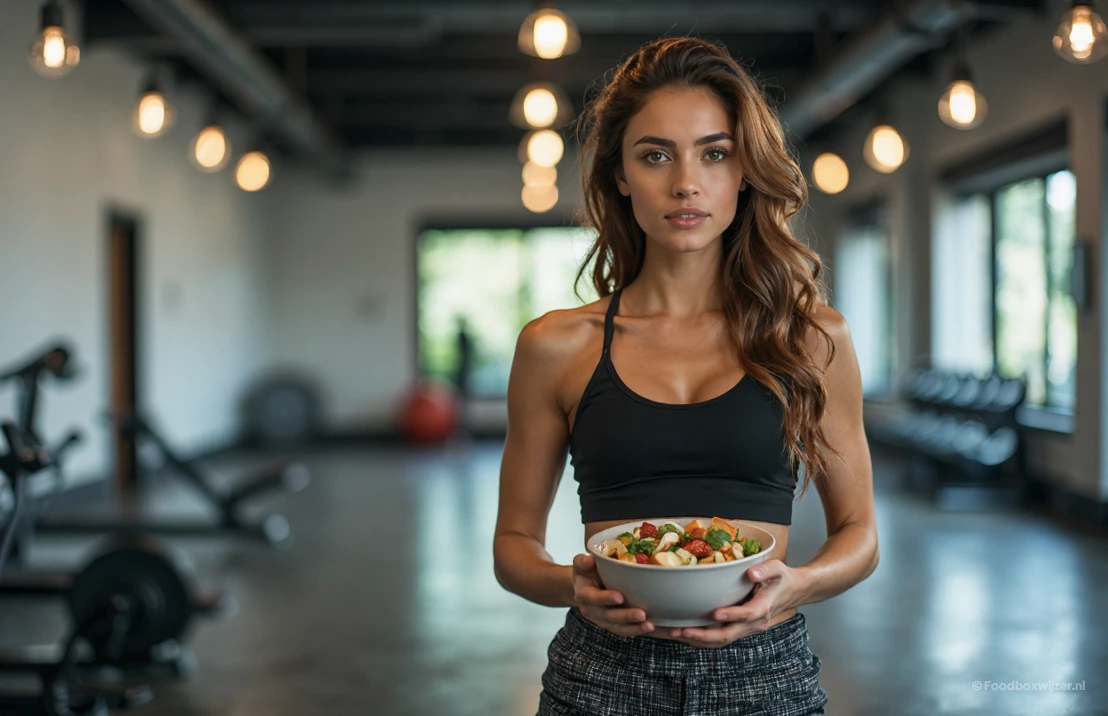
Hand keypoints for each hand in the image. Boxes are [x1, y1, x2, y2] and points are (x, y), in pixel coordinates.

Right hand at [571, 553, 654, 637]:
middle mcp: (594, 612)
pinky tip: (665, 631)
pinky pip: (634, 631)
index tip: (619, 597)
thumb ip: (583, 561)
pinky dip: (651, 633)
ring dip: (637, 629)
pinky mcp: (620, 626)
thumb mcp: (582, 564)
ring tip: (652, 626)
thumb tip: (589, 558)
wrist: (586, 588)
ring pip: (622, 629)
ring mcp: (607, 622)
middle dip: (626, 617)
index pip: (593, 598)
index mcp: (585, 596)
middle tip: (642, 614)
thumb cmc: (587, 573)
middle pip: (609, 618)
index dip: (605, 599)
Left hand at [667, 560, 801, 647]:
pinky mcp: (739, 629)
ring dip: (698, 639)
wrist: (791, 592)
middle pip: (728, 635)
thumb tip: (751, 573)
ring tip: (675, 633)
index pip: (747, 614)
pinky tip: (684, 633)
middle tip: (682, 630)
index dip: (731, 615)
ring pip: (721, 640)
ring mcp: (746, 629)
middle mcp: (754, 623)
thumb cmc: (781, 578)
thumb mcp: (777, 568)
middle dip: (703, 635)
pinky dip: (701, 639)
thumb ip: (765, 570)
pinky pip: (720, 638)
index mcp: (763, 607)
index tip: (715, 613)